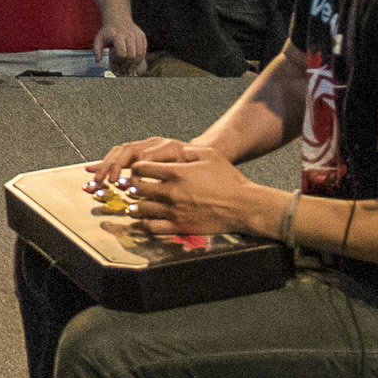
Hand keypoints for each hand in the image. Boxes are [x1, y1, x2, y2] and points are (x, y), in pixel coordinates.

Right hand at [93, 134, 197, 181]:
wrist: (205, 154)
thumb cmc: (200, 165)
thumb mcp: (193, 168)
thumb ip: (175, 174)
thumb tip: (155, 184)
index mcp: (165, 147)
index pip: (144, 157)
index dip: (135, 171)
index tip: (130, 185)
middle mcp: (151, 144)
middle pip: (126, 151)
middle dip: (113, 166)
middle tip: (104, 181)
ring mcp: (144, 146)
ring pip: (119, 151)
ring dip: (106, 165)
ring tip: (96, 179)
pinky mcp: (139, 153)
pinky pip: (118, 155)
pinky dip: (105, 163)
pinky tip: (92, 169)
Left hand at [97, 14, 148, 70]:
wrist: (118, 19)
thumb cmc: (107, 32)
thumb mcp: (99, 39)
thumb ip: (96, 50)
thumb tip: (97, 61)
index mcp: (117, 36)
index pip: (122, 53)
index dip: (119, 61)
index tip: (116, 65)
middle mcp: (128, 35)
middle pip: (132, 54)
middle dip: (128, 64)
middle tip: (124, 71)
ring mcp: (136, 35)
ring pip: (140, 53)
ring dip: (135, 63)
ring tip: (130, 69)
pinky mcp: (142, 36)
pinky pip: (144, 49)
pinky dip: (141, 57)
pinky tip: (136, 63)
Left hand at [122, 144, 254, 240]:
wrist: (243, 206)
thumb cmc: (228, 179)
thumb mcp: (209, 155)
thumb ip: (186, 150)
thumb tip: (169, 150)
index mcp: (176, 173)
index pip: (140, 169)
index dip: (137, 168)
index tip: (139, 171)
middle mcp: (171, 192)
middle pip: (137, 189)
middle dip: (134, 186)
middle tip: (135, 187)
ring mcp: (174, 211)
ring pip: (141, 209)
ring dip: (137, 205)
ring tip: (139, 202)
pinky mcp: (180, 227)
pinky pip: (152, 227)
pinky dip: (145, 223)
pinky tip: (147, 219)